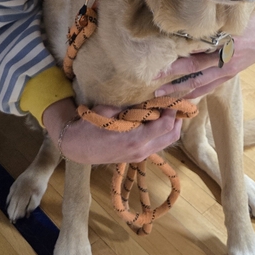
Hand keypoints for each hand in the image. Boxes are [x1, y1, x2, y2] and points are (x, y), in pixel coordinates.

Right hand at [43, 98, 181, 164]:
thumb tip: (144, 97)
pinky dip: (162, 132)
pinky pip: (158, 144)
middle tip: (174, 103)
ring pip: (167, 142)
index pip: (165, 126)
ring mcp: (140, 156)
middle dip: (177, 118)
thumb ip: (127, 106)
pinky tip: (155, 120)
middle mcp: (141, 150)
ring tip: (167, 109)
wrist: (78, 148)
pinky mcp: (138, 157)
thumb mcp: (106, 110)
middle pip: (172, 136)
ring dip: (171, 126)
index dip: (172, 110)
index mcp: (135, 139)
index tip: (171, 97)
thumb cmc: (90, 126)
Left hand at [151, 3, 254, 99]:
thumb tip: (187, 19)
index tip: (159, 63)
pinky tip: (184, 98)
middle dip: (172, 76)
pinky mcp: (230, 74)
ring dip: (181, 89)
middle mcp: (225, 59)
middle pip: (195, 70)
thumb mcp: (232, 16)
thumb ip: (213, 21)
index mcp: (225, 42)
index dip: (177, 61)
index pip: (197, 54)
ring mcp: (228, 70)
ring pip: (201, 83)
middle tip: (152, 80)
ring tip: (161, 94)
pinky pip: (211, 87)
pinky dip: (197, 93)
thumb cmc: (250, 17)